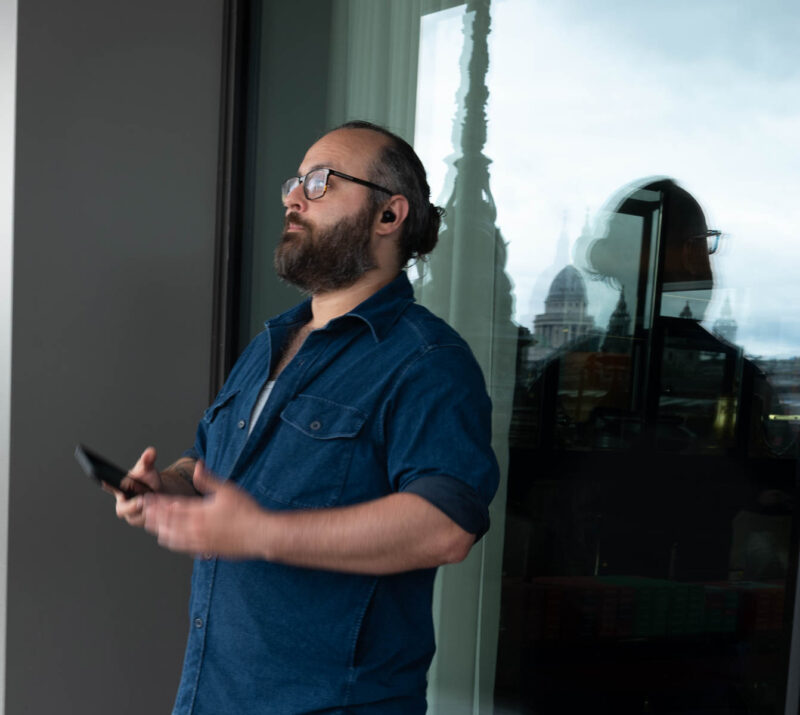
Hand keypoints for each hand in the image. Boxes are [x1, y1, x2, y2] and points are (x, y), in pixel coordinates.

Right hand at [106, 446, 162, 526]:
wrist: (159, 494)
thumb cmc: (149, 480)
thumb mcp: (149, 469)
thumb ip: (148, 461)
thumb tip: (151, 451)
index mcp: (120, 491)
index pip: (110, 488)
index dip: (107, 485)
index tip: (104, 480)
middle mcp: (123, 506)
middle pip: (124, 509)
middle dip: (133, 505)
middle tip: (143, 499)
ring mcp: (133, 516)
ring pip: (138, 518)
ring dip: (148, 511)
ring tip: (159, 502)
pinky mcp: (144, 523)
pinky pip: (148, 522)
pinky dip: (157, 515)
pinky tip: (167, 508)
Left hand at [142, 460, 264, 558]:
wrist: (259, 535)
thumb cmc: (247, 512)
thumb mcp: (228, 489)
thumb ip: (208, 479)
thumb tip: (197, 466)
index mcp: (200, 512)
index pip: (172, 506)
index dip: (158, 503)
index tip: (148, 498)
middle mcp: (196, 529)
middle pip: (168, 523)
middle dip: (154, 516)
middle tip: (144, 511)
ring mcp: (200, 542)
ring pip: (173, 537)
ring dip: (160, 530)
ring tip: (152, 525)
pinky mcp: (206, 550)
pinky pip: (183, 548)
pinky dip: (173, 542)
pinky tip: (170, 540)